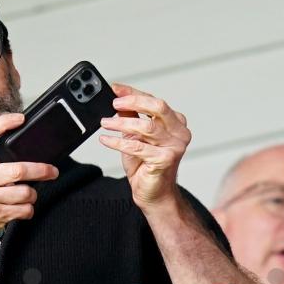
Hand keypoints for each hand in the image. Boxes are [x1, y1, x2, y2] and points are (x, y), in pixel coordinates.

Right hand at [0, 113, 58, 261]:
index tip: (20, 119)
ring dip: (32, 196)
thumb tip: (21, 159)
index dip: (4, 123)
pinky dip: (28, 211)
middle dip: (42, 170)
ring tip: (27, 198)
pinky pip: (24, 210)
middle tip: (52, 171)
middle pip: (19, 168)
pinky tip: (21, 211)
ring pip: (26, 192)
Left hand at [99, 84, 190, 208]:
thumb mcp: (135, 137)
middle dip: (133, 101)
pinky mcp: (165, 160)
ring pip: (146, 127)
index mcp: (175, 122)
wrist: (154, 194)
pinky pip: (137, 147)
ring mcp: (175, 146)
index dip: (133, 92)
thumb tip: (118, 100)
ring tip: (105, 123)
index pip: (153, 101)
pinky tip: (106, 140)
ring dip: (121, 123)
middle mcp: (179, 132)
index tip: (115, 88)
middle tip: (114, 103)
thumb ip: (130, 118)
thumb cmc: (146, 166)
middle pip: (157, 107)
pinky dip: (118, 142)